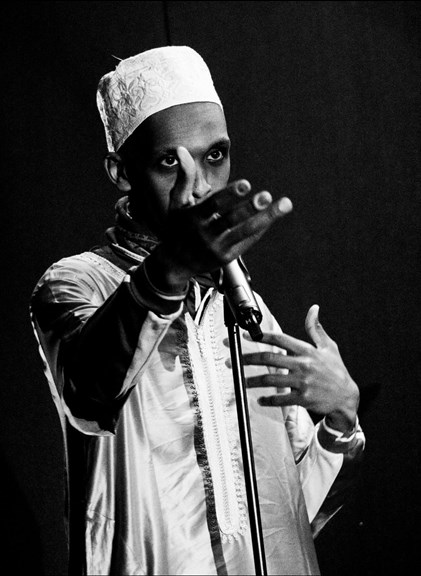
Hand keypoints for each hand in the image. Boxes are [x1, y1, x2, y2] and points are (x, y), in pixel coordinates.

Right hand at [147, 146, 292, 290]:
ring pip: (244, 231)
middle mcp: (205, 234)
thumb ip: (184, 177)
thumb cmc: (178, 227)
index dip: (230, 194)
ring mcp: (217, 247)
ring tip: (284, 204)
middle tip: (267, 196)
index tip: (246, 184)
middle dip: (250, 208)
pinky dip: (260, 229)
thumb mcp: (176, 203)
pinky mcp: (226, 257)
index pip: (214, 204)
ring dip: (266, 218)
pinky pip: (246, 241)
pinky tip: (272, 216)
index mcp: (193, 218)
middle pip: (231, 220)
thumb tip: (182, 149)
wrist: (175, 263)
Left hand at [243, 305, 359, 432]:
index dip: (261, 335)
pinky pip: (281, 399)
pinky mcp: (303, 399)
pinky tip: (259, 399)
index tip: (246, 335)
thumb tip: (313, 309)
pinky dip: (268, 400)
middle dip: (248, 358)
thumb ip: (316, 328)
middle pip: (269, 359)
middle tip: (233, 359)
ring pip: (271, 380)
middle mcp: (303, 365)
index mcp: (306, 351)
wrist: (347, 397)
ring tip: (241, 380)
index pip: (280, 339)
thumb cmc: (336, 370)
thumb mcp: (329, 346)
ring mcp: (302, 383)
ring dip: (253, 380)